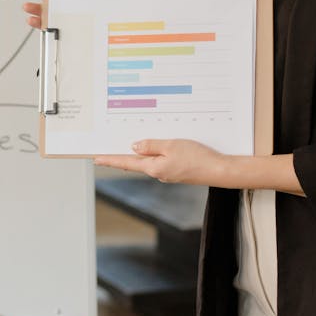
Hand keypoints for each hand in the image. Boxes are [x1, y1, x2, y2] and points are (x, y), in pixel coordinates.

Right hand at [22, 0, 118, 29]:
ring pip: (52, 22)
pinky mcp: (79, 33)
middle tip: (28, 6)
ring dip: (40, 21)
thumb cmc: (116, 0)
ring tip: (32, 20)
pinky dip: (53, 34)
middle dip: (36, 7)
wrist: (127, 15)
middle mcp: (71, 11)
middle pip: (49, 8)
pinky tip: (47, 33)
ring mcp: (73, 22)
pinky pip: (64, 34)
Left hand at [94, 139, 226, 185]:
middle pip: (135, 162)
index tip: (96, 158)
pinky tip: (155, 145)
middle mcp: (158, 173)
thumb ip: (151, 145)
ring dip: (139, 152)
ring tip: (128, 143)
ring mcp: (167, 172)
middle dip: (122, 155)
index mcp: (153, 168)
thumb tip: (134, 146)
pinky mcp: (177, 170)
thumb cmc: (197, 158)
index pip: (126, 163)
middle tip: (107, 149)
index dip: (110, 159)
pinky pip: (161, 160)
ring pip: (149, 160)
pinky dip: (154, 152)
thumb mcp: (171, 146)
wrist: (219, 170)